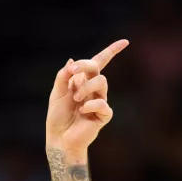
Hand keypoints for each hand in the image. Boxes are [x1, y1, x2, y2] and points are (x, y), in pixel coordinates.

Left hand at [46, 39, 128, 156]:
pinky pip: (103, 104)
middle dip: (85, 66)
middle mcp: (92, 89)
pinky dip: (91, 104)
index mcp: (82, 82)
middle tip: (72, 72)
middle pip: (96, 68)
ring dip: (86, 87)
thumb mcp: (56, 93)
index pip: (99, 63)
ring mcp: (99, 101)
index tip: (125, 42)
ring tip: (76, 99)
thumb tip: (71, 60)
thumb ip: (63, 77)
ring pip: (102, 82)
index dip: (111, 51)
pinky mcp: (103, 116)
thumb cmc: (57, 117)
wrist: (59, 138)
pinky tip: (83, 110)